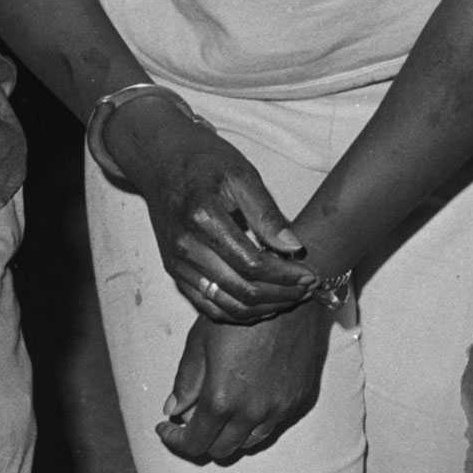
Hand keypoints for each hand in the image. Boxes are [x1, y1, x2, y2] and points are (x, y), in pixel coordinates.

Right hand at [106, 96, 321, 319]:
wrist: (162, 161)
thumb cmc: (206, 162)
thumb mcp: (242, 176)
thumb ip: (267, 215)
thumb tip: (295, 250)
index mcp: (204, 218)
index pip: (253, 264)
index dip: (285, 277)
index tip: (310, 276)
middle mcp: (186, 247)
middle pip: (241, 290)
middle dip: (281, 296)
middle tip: (306, 290)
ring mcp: (177, 263)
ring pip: (226, 306)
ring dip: (263, 309)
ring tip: (289, 298)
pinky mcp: (174, 272)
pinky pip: (208, 305)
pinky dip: (238, 312)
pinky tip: (262, 304)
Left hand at [157, 308, 330, 465]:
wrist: (290, 297)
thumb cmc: (242, 314)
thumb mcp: (201, 342)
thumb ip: (186, 381)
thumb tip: (174, 410)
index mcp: (223, 399)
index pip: (195, 444)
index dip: (175, 440)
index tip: (167, 428)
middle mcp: (253, 412)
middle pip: (222, 450)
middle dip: (201, 439)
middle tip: (191, 419)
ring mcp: (280, 409)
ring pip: (249, 442)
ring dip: (230, 434)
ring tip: (220, 411)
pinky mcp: (299, 401)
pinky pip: (273, 425)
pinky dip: (255, 421)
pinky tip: (248, 399)